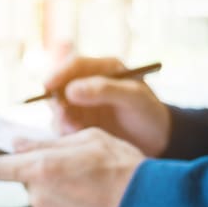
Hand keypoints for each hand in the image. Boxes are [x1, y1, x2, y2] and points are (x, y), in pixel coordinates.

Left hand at [0, 128, 144, 206]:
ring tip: (88, 184)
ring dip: (56, 191)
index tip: (18, 158)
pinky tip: (90, 201)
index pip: (0, 167)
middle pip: (26, 182)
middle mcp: (40, 196)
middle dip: (42, 173)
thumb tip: (18, 144)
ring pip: (43, 199)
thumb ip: (46, 142)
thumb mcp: (88, 139)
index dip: (8, 161)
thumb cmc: (124, 169)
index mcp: (41, 168)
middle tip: (73, 166)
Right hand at [44, 56, 171, 156]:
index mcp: (103, 69)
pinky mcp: (80, 125)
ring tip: (79, 131)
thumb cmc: (150, 113)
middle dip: (58, 103)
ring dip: (62, 121)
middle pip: (59, 87)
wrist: (158, 141)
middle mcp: (88, 85)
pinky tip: (81, 139)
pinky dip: (66, 134)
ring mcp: (82, 106)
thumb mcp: (134, 98)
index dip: (58, 73)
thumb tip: (70, 90)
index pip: (74, 65)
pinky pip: (63, 127)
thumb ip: (104, 90)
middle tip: (66, 118)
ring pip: (59, 109)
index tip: (48, 86)